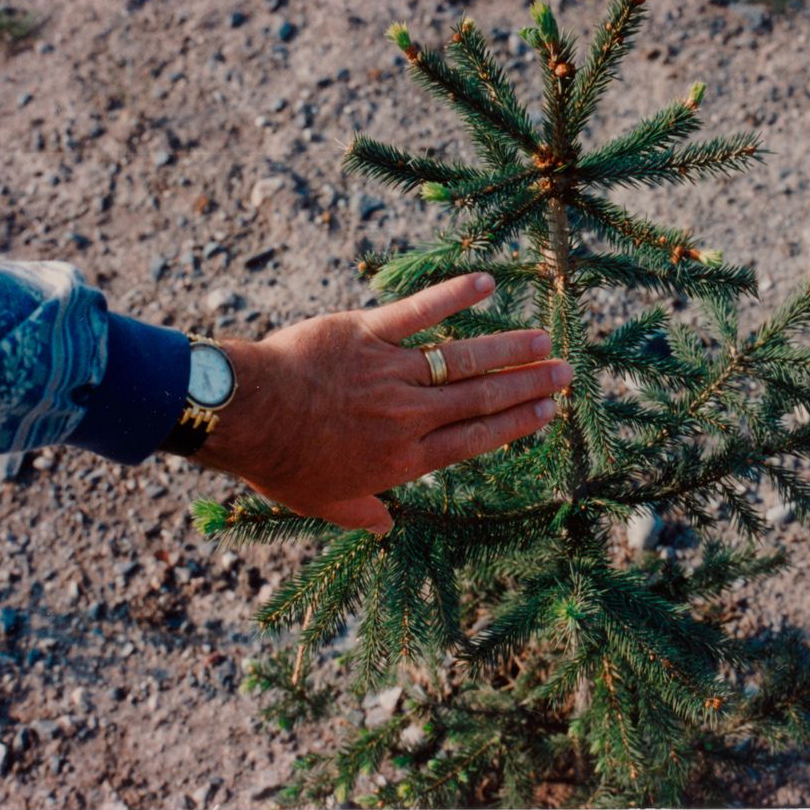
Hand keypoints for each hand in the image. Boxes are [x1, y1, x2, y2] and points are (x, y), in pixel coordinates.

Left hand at [191, 273, 570, 533]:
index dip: (516, 424)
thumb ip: (361, 513)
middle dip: (529, 384)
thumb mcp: (322, 502)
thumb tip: (384, 527)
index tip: (548, 412)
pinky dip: (453, 295)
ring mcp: (390, 372)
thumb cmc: (280, 462)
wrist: (245, 415)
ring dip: (508, 347)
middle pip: (482, 397)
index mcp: (403, 458)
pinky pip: (417, 311)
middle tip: (565, 372)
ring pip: (462, 358)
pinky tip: (485, 282)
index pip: (475, 439)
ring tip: (543, 339)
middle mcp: (408, 415)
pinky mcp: (367, 332)